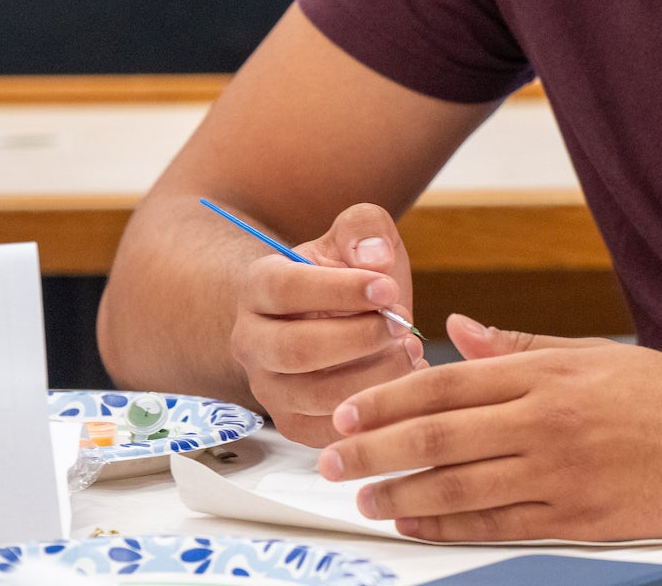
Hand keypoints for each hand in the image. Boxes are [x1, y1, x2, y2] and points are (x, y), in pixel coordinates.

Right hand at [229, 203, 424, 446]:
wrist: (326, 314)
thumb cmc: (345, 274)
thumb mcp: (355, 236)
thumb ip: (364, 230)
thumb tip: (375, 258)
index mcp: (258, 287)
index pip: (286, 288)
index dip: (340, 290)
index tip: (388, 288)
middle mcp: (252, 341)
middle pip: (296, 350)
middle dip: (360, 339)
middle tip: (403, 326)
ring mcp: (268, 387)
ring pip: (314, 396)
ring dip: (372, 376)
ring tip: (410, 352)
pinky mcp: (293, 422)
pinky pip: (329, 431)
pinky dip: (373, 412)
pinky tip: (404, 382)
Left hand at [317, 315, 661, 541]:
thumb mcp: (598, 354)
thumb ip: (523, 346)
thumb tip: (458, 330)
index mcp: (552, 373)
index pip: (447, 383)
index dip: (388, 400)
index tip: (349, 411)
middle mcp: (549, 421)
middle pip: (437, 437)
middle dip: (373, 450)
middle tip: (331, 459)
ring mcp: (562, 474)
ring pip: (456, 488)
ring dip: (400, 496)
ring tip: (366, 498)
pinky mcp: (578, 519)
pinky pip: (496, 525)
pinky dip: (448, 528)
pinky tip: (420, 526)